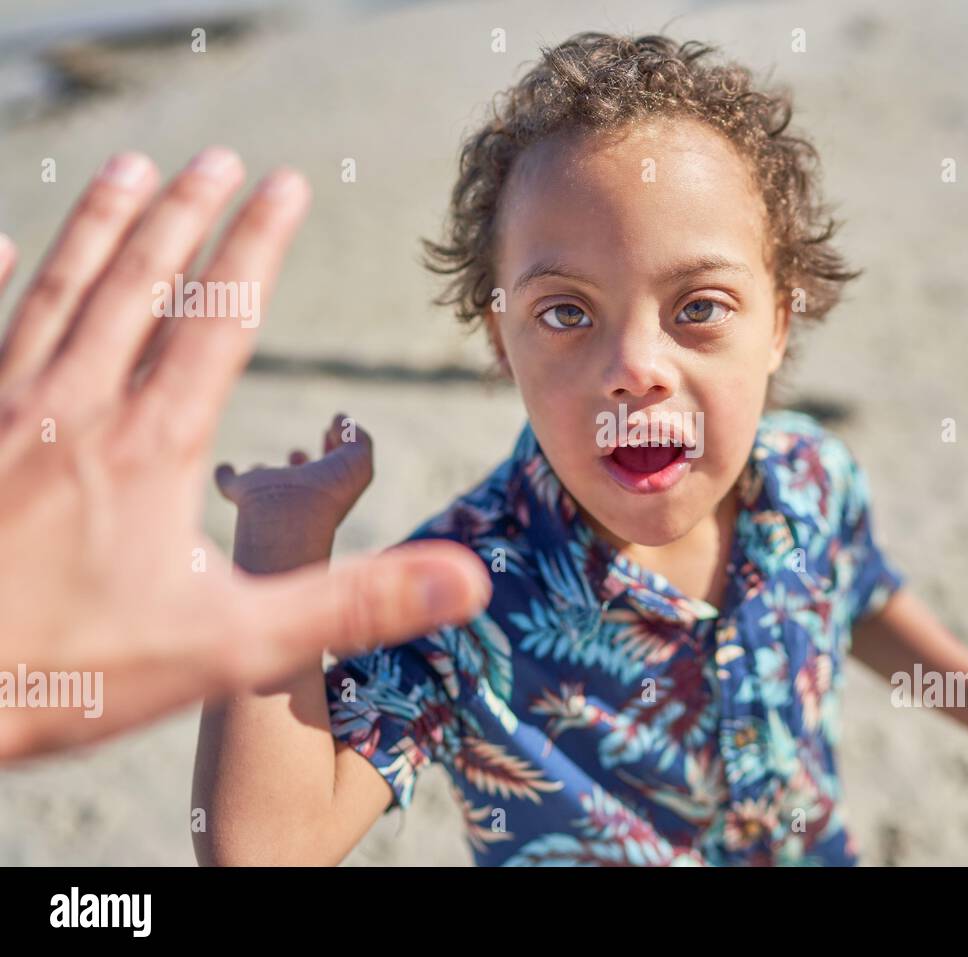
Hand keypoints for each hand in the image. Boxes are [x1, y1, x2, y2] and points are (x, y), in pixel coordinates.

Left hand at [0, 148, 490, 760]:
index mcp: (151, 444)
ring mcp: (1, 409)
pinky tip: (1, 241)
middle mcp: (74, 407)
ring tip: (131, 168)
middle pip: (138, 283)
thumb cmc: (73, 669)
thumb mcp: (232, 646)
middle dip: (184, 213)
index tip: (284, 182)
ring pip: (59, 291)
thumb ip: (353, 604)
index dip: (256, 243)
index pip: (217, 316)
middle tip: (217, 156)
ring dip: (99, 224)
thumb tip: (468, 576)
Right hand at [216, 413, 375, 567]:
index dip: (336, 447)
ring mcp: (269, 494)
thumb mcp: (358, 460)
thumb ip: (356, 437)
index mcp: (328, 488)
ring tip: (259, 468)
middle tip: (298, 454)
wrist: (290, 514)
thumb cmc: (329, 490)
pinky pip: (229, 483)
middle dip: (302, 464)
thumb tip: (339, 419)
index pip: (334, 466)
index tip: (330, 431)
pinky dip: (224, 476)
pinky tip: (223, 469)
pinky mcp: (242, 492)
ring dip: (262, 474)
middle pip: (299, 479)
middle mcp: (298, 493)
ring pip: (264, 484)